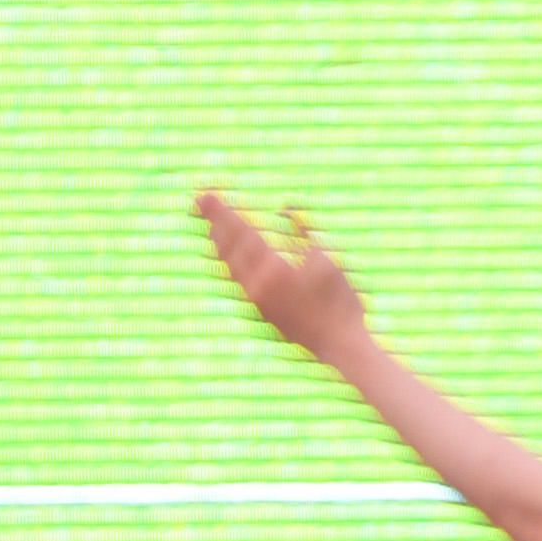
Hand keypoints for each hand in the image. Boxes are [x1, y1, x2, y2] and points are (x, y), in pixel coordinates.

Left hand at [198, 191, 379, 362]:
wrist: (338, 346)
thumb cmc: (339, 301)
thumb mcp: (327, 258)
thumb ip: (303, 231)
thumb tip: (285, 206)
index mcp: (272, 268)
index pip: (240, 231)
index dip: (223, 211)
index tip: (207, 194)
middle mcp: (256, 284)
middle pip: (228, 245)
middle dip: (215, 221)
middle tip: (201, 201)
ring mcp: (256, 299)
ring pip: (229, 265)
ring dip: (220, 242)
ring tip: (211, 225)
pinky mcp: (261, 310)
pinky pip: (237, 279)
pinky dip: (229, 261)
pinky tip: (228, 257)